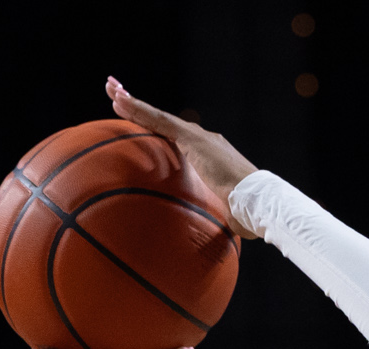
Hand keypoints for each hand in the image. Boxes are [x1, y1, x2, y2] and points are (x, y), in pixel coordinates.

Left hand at [106, 77, 260, 223]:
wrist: (256, 202)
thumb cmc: (241, 214)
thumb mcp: (214, 215)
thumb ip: (202, 219)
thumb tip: (197, 240)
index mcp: (204, 155)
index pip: (171, 137)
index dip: (153, 127)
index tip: (136, 122)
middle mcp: (200, 140)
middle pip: (162, 121)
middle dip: (139, 107)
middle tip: (115, 91)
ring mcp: (197, 137)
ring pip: (157, 116)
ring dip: (133, 103)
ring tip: (112, 89)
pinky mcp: (192, 138)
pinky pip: (159, 121)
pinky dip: (138, 111)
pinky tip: (119, 101)